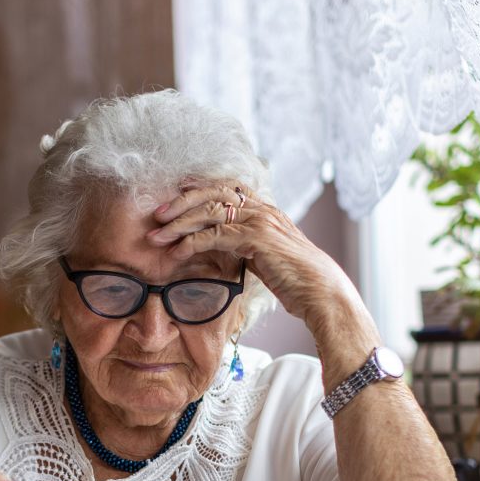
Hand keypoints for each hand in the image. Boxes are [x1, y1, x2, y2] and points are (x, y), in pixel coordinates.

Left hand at [147, 184, 378, 359]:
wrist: (322, 293)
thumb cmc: (297, 281)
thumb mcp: (267, 257)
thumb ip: (247, 246)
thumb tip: (224, 247)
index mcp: (265, 211)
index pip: (227, 187)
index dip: (199, 187)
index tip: (175, 192)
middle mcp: (262, 210)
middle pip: (213, 192)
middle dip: (181, 201)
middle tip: (157, 215)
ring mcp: (260, 221)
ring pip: (210, 211)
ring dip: (179, 223)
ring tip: (157, 235)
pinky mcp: (257, 239)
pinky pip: (215, 235)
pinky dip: (191, 242)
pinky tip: (176, 253)